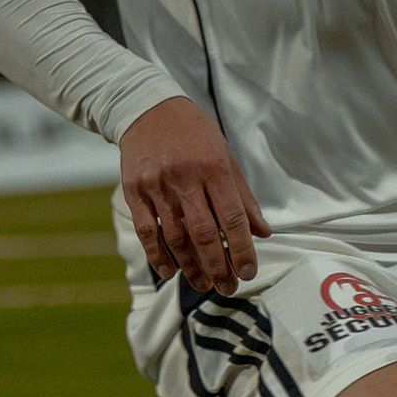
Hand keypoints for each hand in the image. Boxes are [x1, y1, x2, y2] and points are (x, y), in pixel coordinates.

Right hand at [120, 95, 270, 293]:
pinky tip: (170, 272)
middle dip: (219, 266)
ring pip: (175, 236)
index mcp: (214, 167)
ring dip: (191, 266)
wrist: (148, 108)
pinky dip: (158, 255)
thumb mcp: (226, 156)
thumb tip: (263, 233)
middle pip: (204, 233)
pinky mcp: (134, 191)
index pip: (233, 218)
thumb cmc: (194, 134)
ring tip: (204, 284)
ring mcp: (157, 185)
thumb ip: (244, 197)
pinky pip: (147, 230)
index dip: (242, 249)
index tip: (248, 273)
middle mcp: (185, 177)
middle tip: (227, 287)